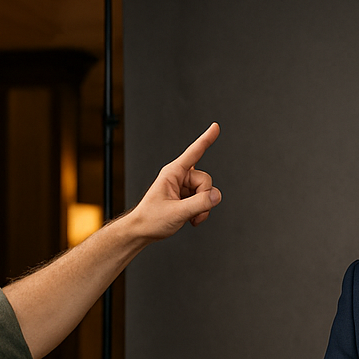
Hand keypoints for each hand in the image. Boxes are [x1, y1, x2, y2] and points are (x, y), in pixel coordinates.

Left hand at [122, 123, 222, 239]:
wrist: (142, 231)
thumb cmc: (151, 219)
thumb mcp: (176, 212)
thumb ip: (199, 204)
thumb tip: (216, 196)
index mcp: (172, 173)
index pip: (194, 152)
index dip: (206, 139)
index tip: (215, 127)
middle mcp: (179, 177)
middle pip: (205, 180)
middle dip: (204, 198)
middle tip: (193, 212)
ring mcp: (183, 187)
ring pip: (206, 192)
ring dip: (202, 207)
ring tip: (190, 217)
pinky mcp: (185, 197)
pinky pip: (202, 200)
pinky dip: (201, 211)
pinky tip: (191, 218)